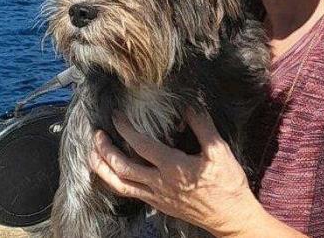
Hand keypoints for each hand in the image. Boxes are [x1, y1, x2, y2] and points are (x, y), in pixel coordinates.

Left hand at [88, 107, 263, 236]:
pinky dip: (115, 182)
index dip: (125, 129)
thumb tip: (189, 106)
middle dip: (104, 149)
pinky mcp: (158, 204)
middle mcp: (159, 182)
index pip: (141, 145)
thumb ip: (203, 127)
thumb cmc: (227, 184)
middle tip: (97, 134)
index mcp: (173, 166)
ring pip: (120, 184)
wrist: (230, 217)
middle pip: (121, 167)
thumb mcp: (219, 151)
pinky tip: (111, 173)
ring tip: (93, 154)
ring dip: (102, 168)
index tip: (116, 116)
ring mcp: (156, 196)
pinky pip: (130, 193)